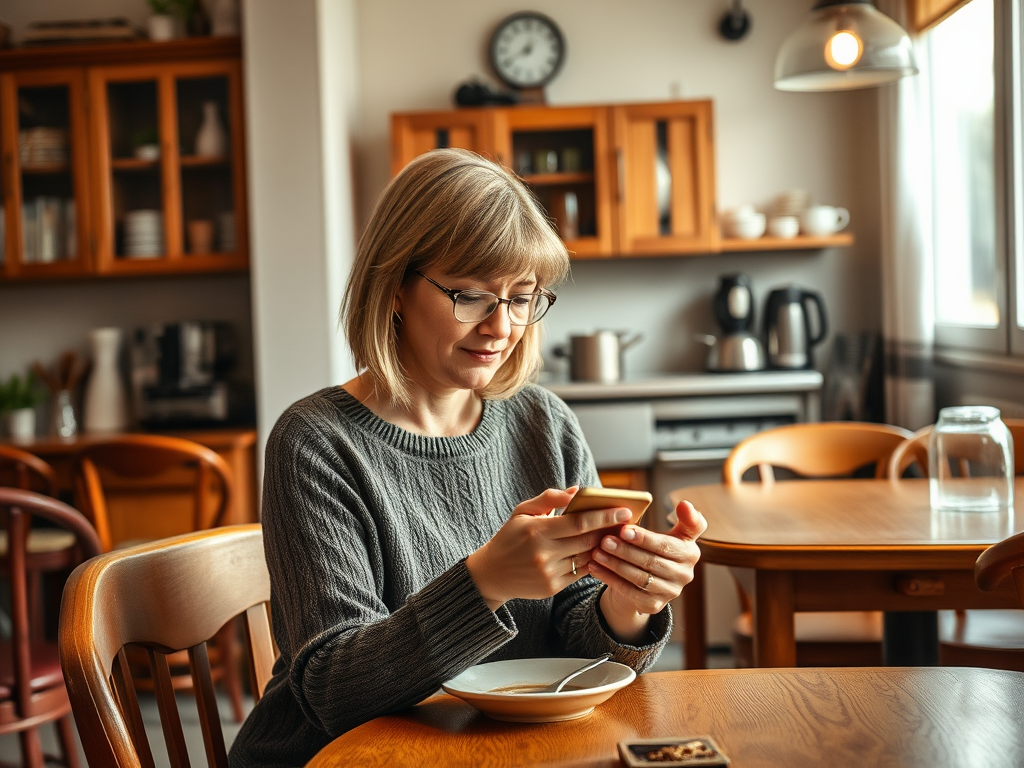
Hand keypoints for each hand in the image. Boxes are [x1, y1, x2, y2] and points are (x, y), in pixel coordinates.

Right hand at [466, 488, 633, 610]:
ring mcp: (549, 572)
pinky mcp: (552, 588)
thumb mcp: (522, 512)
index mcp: (536, 530)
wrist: (492, 574)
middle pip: (588, 541)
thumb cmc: (509, 537)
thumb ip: (549, 498)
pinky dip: (590, 562)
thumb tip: (576, 490)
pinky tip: (595, 553)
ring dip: (602, 547)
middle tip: (624, 523)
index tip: (624, 511)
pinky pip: (580, 572)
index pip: (579, 522)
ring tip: (612, 537)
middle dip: (608, 531)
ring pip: (587, 558)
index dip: (604, 516)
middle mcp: (544, 553)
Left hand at [589, 500, 705, 643]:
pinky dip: (610, 578)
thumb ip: (683, 518)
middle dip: (625, 549)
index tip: (624, 529)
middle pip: (651, 560)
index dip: (646, 538)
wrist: (645, 579)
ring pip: (639, 577)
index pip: (667, 544)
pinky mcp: (654, 605)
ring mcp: (671, 592)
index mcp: (690, 552)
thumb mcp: (671, 532)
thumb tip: (685, 504)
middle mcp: (685, 574)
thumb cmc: (655, 548)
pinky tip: (595, 567)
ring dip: (615, 564)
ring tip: (597, 552)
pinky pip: (629, 591)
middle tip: (604, 539)